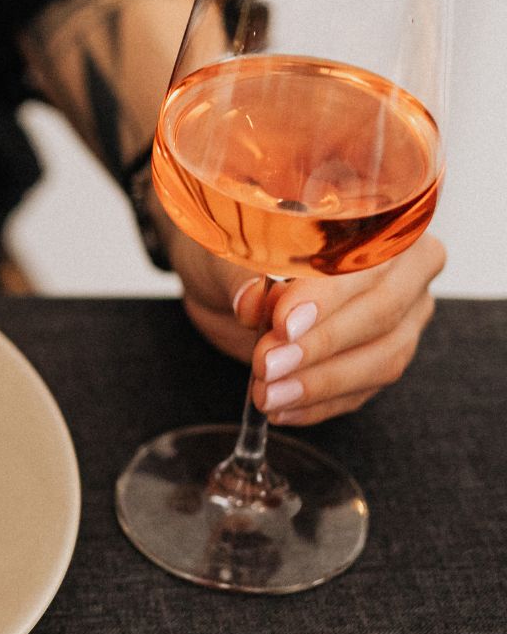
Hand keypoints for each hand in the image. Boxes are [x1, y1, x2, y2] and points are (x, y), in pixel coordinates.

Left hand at [172, 227, 444, 425]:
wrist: (229, 280)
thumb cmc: (238, 253)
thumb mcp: (227, 254)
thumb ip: (241, 276)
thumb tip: (251, 301)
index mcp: (379, 224)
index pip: (364, 264)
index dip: (326, 299)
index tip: (283, 324)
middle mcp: (405, 270)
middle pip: (381, 314)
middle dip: (321, 346)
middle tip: (268, 365)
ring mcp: (403, 319)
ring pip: (382, 359)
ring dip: (321, 384)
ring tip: (269, 395)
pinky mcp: (384, 358)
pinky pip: (365, 390)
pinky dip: (321, 404)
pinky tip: (284, 409)